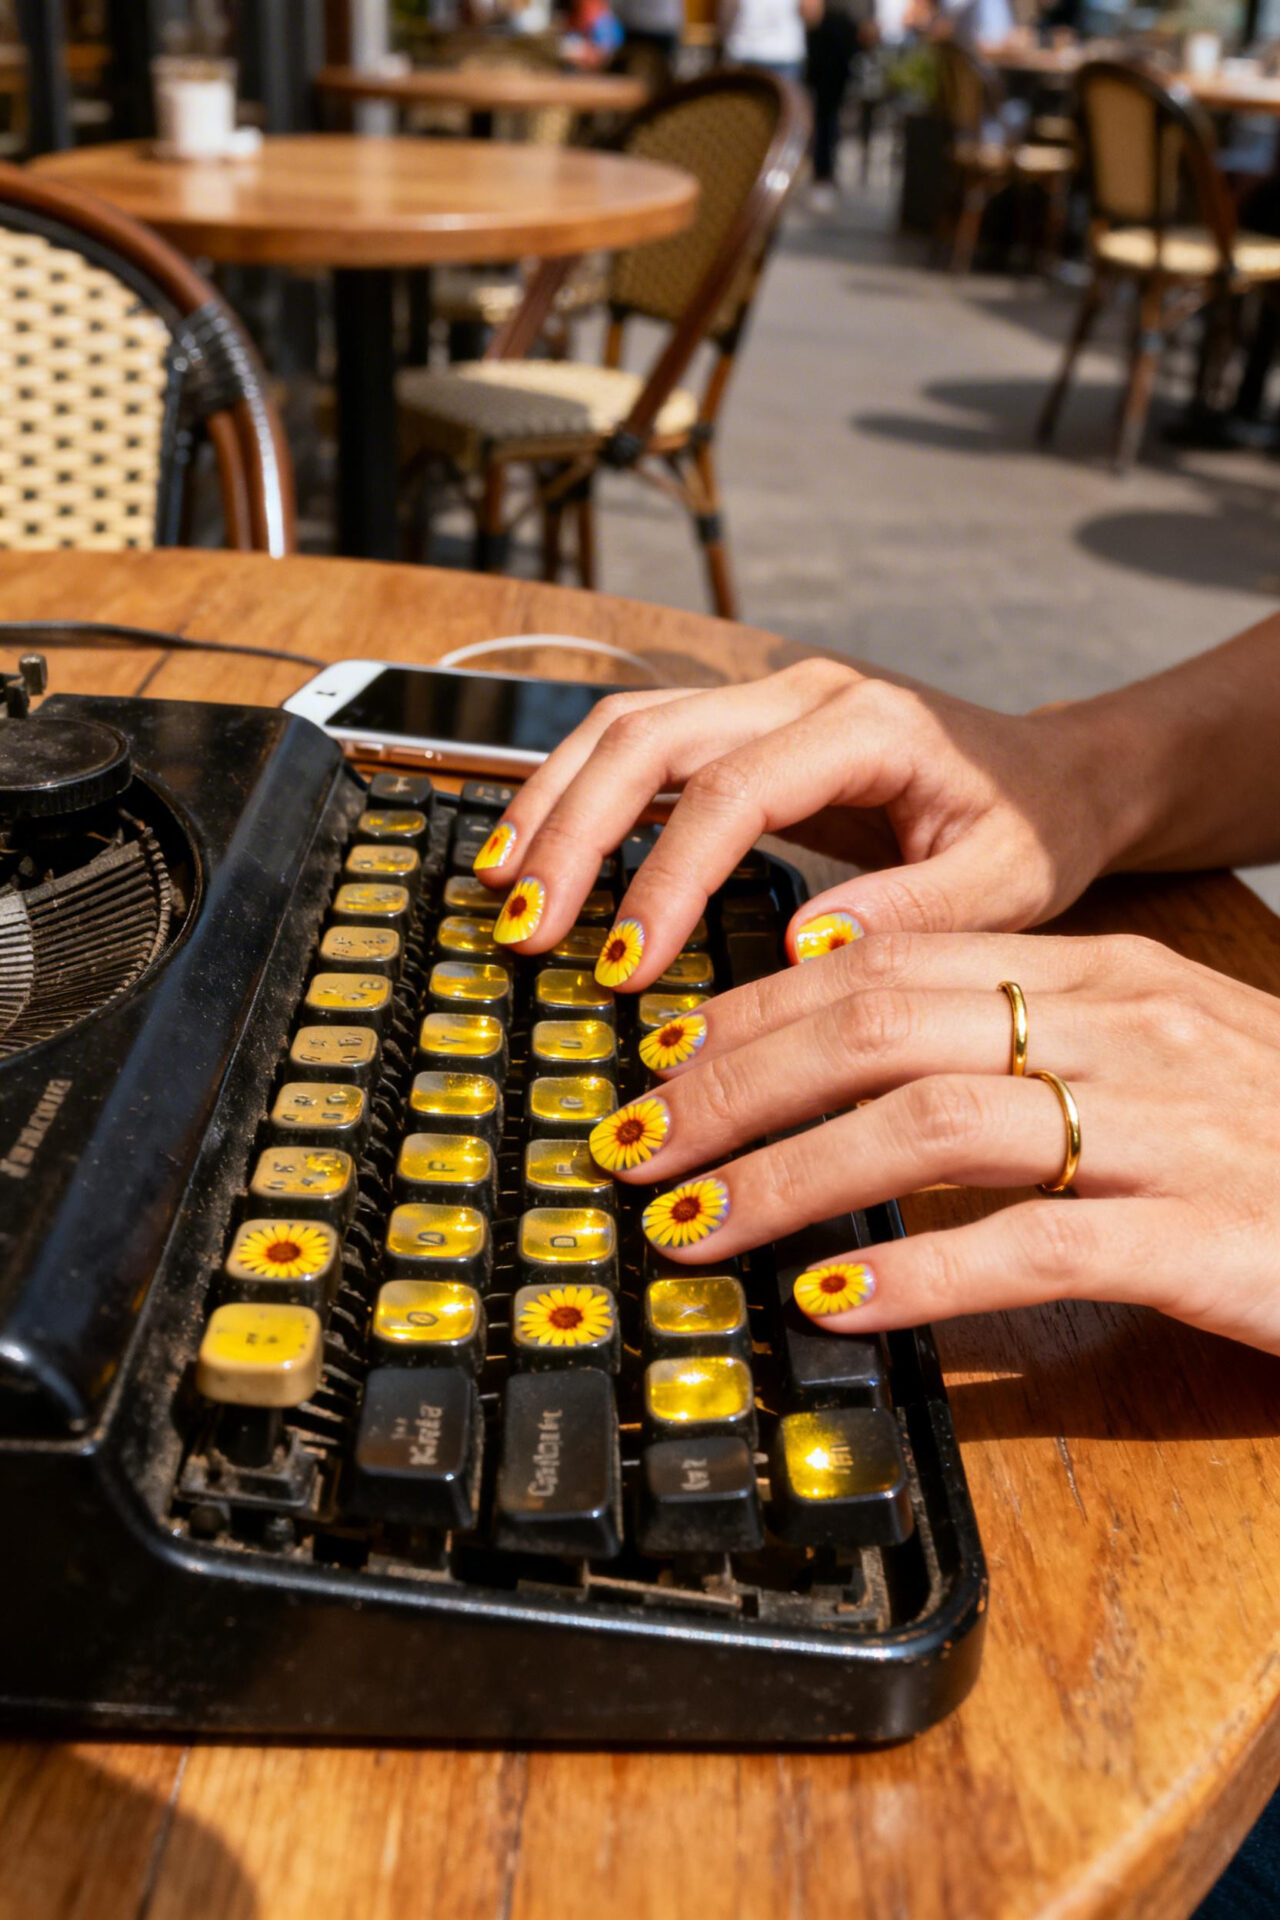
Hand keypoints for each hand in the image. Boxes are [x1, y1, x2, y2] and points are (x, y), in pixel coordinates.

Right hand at [472, 660, 1125, 987]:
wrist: (1057, 775)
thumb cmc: (1034, 825)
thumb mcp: (1006, 880)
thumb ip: (914, 911)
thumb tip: (801, 949)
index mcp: (864, 721)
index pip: (729, 789)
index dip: (664, 878)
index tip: (624, 967)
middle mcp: (800, 692)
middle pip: (649, 737)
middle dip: (572, 831)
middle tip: (527, 926)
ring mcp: (766, 700)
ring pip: (626, 727)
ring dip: (554, 803)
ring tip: (501, 887)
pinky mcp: (746, 729)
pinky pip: (642, 747)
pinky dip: (579, 794)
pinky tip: (540, 852)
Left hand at [585, 931, 1279, 1355]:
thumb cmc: (1276, 1146)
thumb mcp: (1147, 1063)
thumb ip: (1015, 1051)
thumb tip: (856, 1082)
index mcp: (1100, 976)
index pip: (886, 964)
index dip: (751, 1010)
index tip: (661, 1058)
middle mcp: (1124, 1028)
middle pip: (879, 1024)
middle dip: (730, 1082)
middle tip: (632, 1143)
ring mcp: (1165, 1127)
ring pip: (930, 1121)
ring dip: (787, 1175)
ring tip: (692, 1225)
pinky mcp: (1202, 1235)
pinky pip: (1033, 1244)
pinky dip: (918, 1271)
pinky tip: (835, 1303)